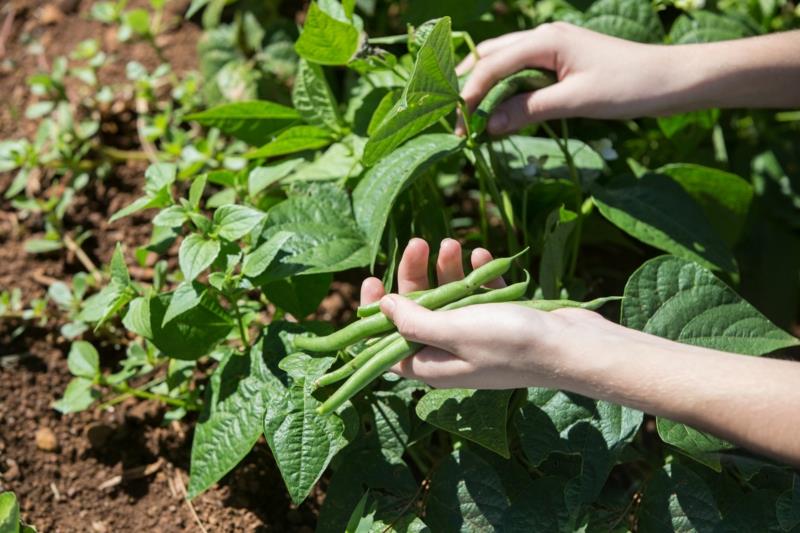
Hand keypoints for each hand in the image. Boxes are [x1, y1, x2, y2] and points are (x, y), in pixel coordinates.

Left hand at [359, 238, 606, 388]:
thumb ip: (415, 321)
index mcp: (433, 365)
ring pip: (449, 298)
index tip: (372, 282)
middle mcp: (451, 353)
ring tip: (451, 243)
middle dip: (415, 277)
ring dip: (447, 269)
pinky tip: (481, 255)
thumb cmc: (510, 343)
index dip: (374, 316)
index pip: (387, 346)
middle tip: (419, 243)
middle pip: (418, 313)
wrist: (572, 347)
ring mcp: (477, 336)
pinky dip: (477, 274)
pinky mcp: (500, 320)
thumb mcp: (454, 331)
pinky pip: (479, 294)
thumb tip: (382, 309)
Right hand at [455, 22, 684, 134]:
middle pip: (490, 57)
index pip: (493, 64)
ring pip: (503, 66)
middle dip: (469, 86)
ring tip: (470, 120)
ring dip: (485, 91)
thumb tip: (488, 126)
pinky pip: (520, 76)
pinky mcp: (559, 65)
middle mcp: (543, 39)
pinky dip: (505, 94)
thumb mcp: (576, 101)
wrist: (671, 80)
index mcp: (545, 40)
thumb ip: (529, 110)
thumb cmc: (628, 86)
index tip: (458, 123)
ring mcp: (551, 50)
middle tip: (456, 120)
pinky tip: (498, 114)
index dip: (470, 93)